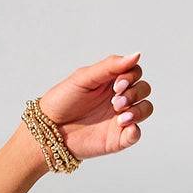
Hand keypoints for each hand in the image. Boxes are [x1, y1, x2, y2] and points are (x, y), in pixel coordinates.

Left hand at [37, 51, 152, 162]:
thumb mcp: (83, 78)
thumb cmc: (61, 101)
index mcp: (110, 82)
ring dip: (138, 110)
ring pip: (145, 109)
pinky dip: (135, 130)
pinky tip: (123, 125)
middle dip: (134, 93)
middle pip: (144, 89)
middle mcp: (118, 98)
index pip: (135, 72)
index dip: (131, 76)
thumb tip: (137, 54)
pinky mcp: (117, 138)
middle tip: (115, 102)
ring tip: (120, 116)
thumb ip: (110, 66)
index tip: (117, 84)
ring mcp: (119, 118)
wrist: (47, 130)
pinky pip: (136, 133)